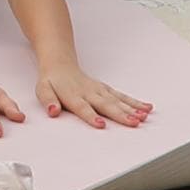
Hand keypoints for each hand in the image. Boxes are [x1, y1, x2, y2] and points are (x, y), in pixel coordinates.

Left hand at [30, 61, 153, 130]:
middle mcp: (90, 93)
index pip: (83, 108)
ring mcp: (100, 91)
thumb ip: (48, 101)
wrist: (60, 64)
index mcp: (74, 96)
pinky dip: (135, 102)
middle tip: (134, 123)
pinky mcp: (106, 90)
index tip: (101, 125)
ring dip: (132, 109)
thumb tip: (53, 111)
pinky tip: (147, 108)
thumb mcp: (42, 90)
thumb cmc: (52, 81)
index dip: (91, 116)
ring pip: (118, 100)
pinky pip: (122, 96)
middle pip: (106, 105)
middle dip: (121, 115)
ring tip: (144, 117)